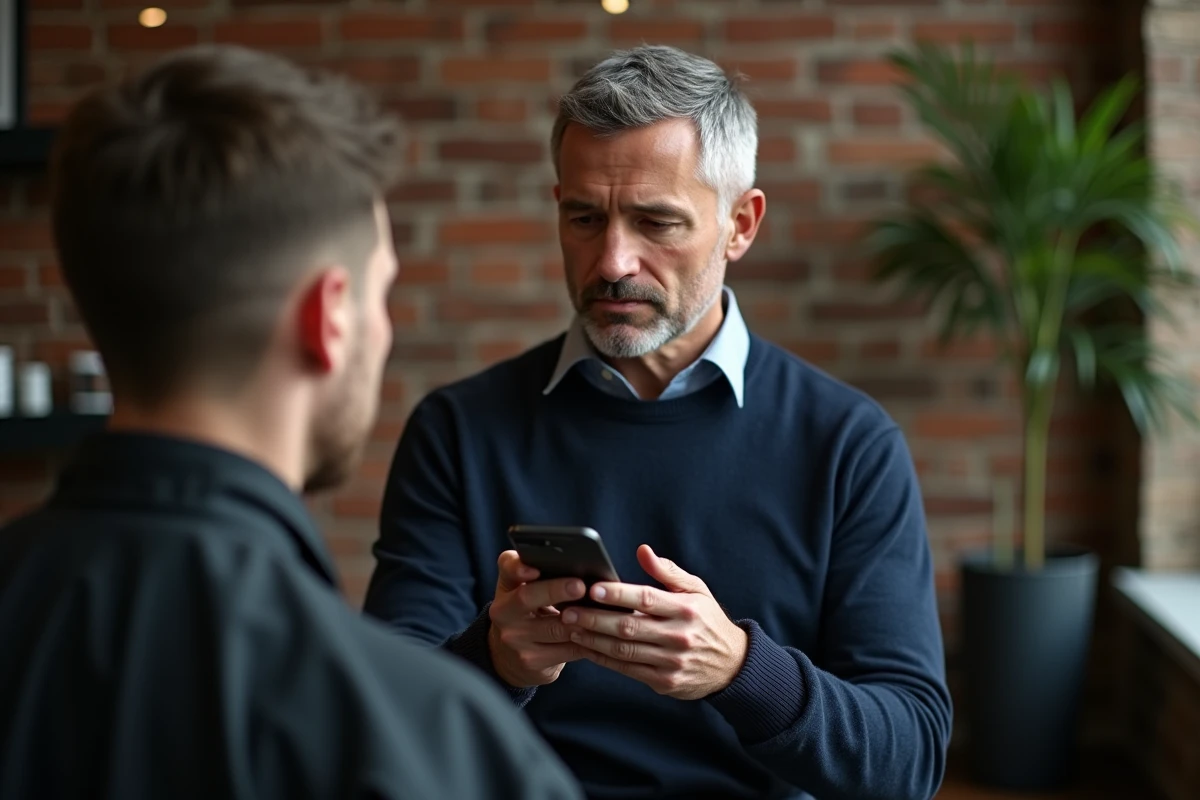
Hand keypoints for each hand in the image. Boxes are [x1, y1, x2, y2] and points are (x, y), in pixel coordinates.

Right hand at [487, 550, 588, 687]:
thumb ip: (540, 574)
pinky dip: (588, 642)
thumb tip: (578, 565)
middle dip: (555, 590)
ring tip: (600, 610)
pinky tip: (602, 635)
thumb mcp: (524, 592)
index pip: (507, 569)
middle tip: (580, 586)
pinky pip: (567, 650)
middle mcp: (503, 613)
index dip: (518, 567)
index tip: (534, 568)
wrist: (511, 658)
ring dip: (581, 619)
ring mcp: (515, 640)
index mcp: (506, 587)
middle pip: (527, 597)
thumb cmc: (527, 614)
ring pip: (554, 628)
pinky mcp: (531, 661)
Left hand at [561, 545, 748, 699]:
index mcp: (686, 609)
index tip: (592, 588)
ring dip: (593, 639)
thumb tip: (642, 551)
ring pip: (624, 650)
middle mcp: (679, 636)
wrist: (732, 665)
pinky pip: (627, 669)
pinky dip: (604, 659)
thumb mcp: (696, 590)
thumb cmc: (707, 620)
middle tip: (569, 610)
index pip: (646, 599)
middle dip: (595, 618)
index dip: (618, 594)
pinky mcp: (664, 681)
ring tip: (571, 627)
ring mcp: (671, 662)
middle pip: (629, 627)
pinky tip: (587, 647)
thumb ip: (667, 572)